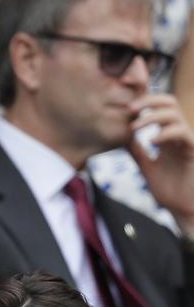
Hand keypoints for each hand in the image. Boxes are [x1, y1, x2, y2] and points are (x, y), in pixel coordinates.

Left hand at [128, 93, 193, 233]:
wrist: (185, 209)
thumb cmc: (170, 190)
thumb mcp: (147, 167)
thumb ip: (137, 152)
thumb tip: (120, 138)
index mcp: (166, 136)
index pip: (157, 107)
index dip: (144, 98)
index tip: (124, 103)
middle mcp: (178, 134)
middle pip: (169, 101)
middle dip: (149, 99)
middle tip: (129, 108)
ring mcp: (187, 140)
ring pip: (174, 114)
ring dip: (152, 116)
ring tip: (134, 127)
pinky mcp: (193, 149)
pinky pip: (181, 133)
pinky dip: (165, 133)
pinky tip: (151, 141)